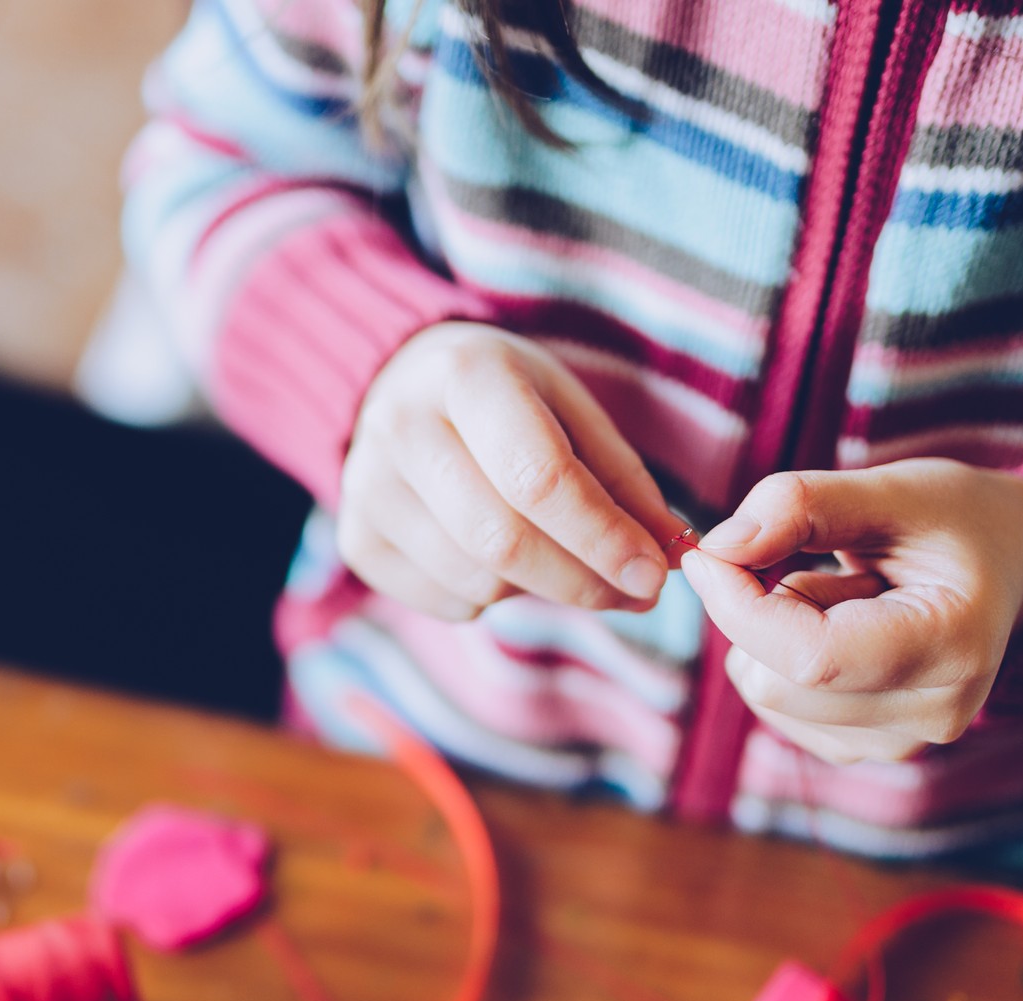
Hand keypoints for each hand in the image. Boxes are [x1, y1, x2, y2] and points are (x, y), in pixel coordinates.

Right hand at [337, 322, 684, 621]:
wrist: (400, 389)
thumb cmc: (506, 399)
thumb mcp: (570, 410)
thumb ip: (621, 483)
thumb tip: (665, 561)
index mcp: (464, 374)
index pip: (538, 477)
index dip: (603, 537)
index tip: (654, 575)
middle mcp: (400, 428)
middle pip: (503, 542)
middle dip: (583, 582)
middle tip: (633, 593)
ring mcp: (366, 489)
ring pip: (478, 582)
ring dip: (541, 588)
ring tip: (557, 555)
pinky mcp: (357, 541)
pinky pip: (449, 604)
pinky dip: (494, 598)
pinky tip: (496, 556)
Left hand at [680, 458, 1022, 764]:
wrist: (1009, 564)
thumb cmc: (956, 520)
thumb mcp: (893, 489)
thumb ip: (803, 505)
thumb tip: (719, 548)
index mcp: (953, 649)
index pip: (810, 657)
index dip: (739, 605)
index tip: (708, 554)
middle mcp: (931, 715)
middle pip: (774, 682)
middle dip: (757, 612)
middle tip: (804, 560)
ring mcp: (899, 743)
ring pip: (766, 696)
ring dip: (771, 635)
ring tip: (842, 594)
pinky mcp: (865, 748)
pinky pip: (775, 706)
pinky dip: (780, 659)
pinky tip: (839, 627)